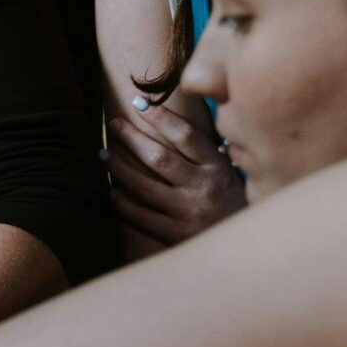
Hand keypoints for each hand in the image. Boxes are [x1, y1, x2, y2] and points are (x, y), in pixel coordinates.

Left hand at [107, 100, 244, 249]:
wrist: (243, 244)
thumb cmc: (230, 202)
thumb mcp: (225, 173)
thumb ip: (202, 152)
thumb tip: (166, 120)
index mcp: (217, 167)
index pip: (186, 136)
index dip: (161, 117)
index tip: (139, 103)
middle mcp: (204, 187)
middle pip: (159, 158)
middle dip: (132, 138)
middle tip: (114, 124)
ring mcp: (189, 212)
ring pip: (143, 185)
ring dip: (119, 168)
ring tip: (103, 154)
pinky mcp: (176, 235)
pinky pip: (140, 216)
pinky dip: (122, 202)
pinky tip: (111, 191)